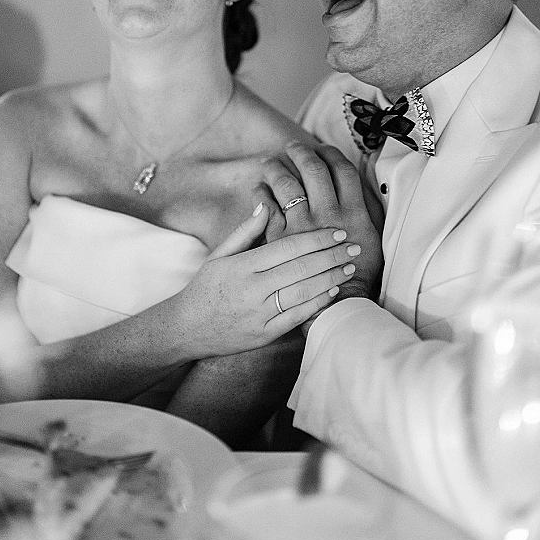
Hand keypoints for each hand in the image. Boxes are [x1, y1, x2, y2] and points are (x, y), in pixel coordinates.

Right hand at [173, 203, 360, 357]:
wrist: (186, 329)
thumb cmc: (205, 288)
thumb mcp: (219, 255)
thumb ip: (245, 231)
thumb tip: (266, 204)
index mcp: (242, 266)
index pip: (288, 247)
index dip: (316, 238)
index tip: (337, 232)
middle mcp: (252, 289)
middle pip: (301, 268)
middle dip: (331, 256)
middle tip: (353, 246)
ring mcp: (259, 314)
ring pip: (303, 293)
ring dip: (330, 278)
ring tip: (349, 267)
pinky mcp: (264, 334)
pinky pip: (297, 317)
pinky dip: (317, 303)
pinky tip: (333, 291)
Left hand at [259, 142, 382, 301]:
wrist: (335, 305)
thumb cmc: (357, 275)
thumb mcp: (373, 242)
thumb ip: (366, 213)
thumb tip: (359, 189)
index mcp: (352, 213)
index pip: (342, 170)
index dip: (332, 154)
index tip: (323, 149)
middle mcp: (327, 214)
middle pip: (313, 170)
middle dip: (302, 153)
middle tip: (292, 146)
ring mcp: (301, 226)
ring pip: (286, 184)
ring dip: (277, 168)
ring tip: (270, 162)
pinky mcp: (279, 238)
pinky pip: (266, 207)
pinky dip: (261, 193)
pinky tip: (259, 188)